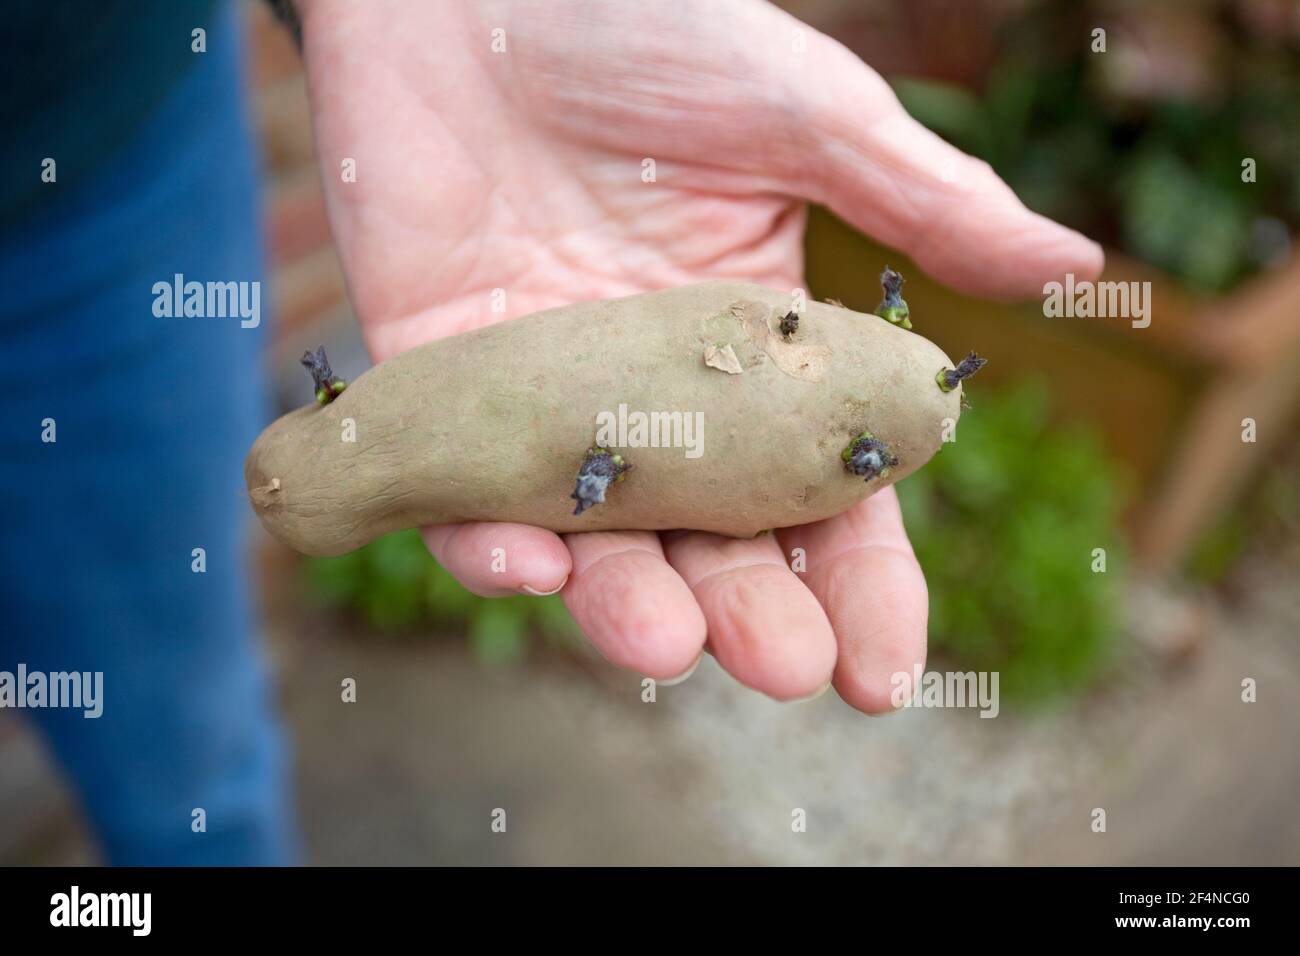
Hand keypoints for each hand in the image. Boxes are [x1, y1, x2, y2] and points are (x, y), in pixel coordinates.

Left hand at [298, 0, 1102, 710]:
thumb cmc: (647, 24)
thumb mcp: (803, 114)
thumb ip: (925, 205)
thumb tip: (1076, 269)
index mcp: (759, 348)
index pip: (824, 494)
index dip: (858, 586)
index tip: (885, 674)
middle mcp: (660, 395)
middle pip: (714, 543)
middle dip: (751, 617)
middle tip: (782, 668)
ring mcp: (553, 397)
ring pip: (596, 543)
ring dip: (627, 606)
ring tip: (665, 642)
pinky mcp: (445, 381)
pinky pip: (462, 490)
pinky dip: (486, 537)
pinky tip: (524, 562)